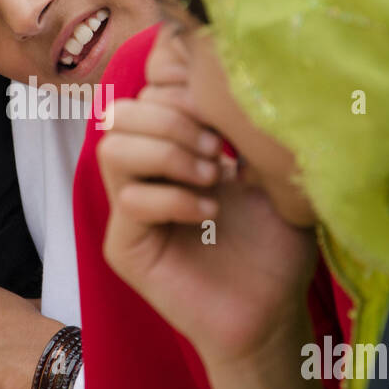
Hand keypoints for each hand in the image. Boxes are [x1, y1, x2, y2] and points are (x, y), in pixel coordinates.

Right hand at [98, 35, 317, 367]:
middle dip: (174, 120)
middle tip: (221, 153)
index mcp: (173, 145)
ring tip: (212, 178)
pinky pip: (130, 200)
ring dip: (167, 154)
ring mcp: (129, 209)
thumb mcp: (269, 170)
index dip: (183, 91)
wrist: (274, 310)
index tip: (229, 120)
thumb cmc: (275, 241)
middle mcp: (144, 172)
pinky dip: (173, 199)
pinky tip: (210, 214)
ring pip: (112, 147)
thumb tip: (223, 78)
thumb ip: (240, 124)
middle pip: (122, 110)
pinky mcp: (126, 246)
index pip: (149, 90)